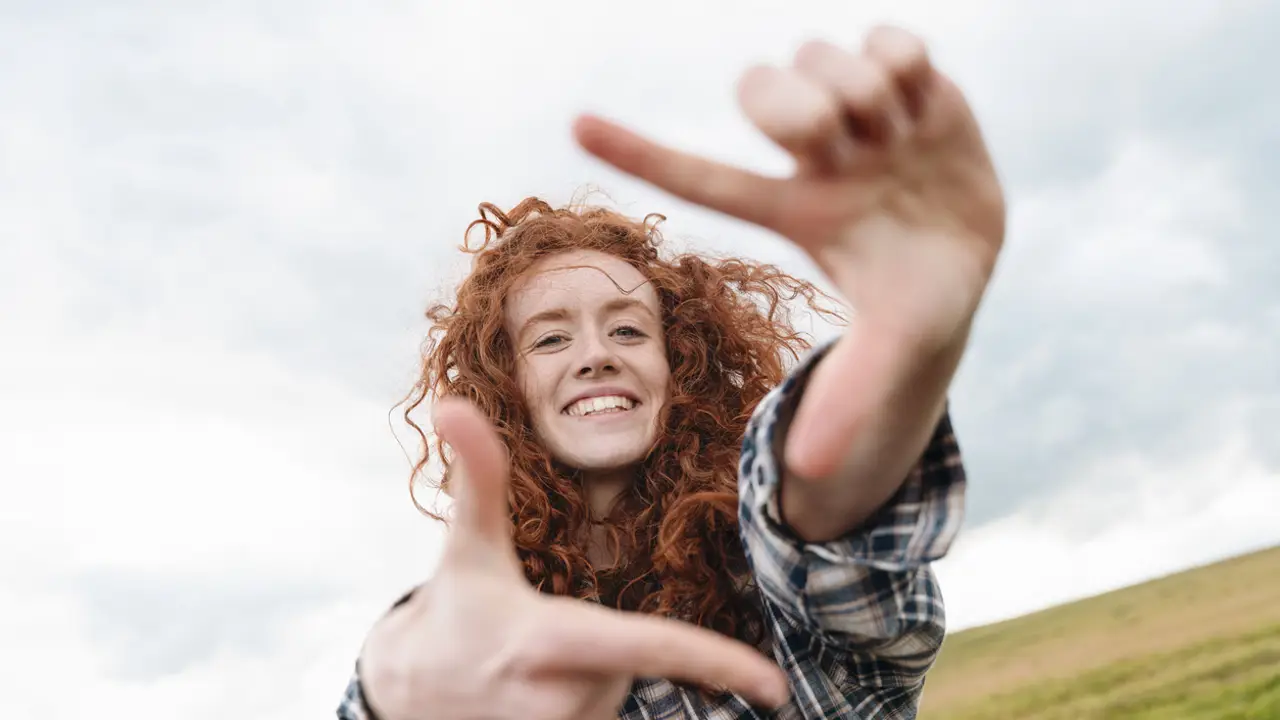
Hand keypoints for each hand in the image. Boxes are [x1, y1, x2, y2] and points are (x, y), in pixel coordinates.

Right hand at [358, 398, 790, 719]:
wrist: (409, 692)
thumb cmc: (455, 610)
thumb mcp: (468, 545)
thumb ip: (477, 474)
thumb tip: (453, 404)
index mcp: (548, 643)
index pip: (653, 649)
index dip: (720, 664)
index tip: (777, 686)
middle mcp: (560, 704)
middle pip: (636, 669)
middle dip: (608, 646)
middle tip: (547, 638)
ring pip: (619, 697)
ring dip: (595, 677)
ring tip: (533, 668)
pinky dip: (586, 704)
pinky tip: (539, 695)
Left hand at [573, 25, 1003, 485]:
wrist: (978, 251)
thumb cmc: (919, 302)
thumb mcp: (891, 347)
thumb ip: (848, 399)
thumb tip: (805, 479)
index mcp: (791, 211)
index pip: (701, 177)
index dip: (639, 152)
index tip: (574, 127)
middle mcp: (810, 154)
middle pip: (763, 93)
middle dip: (795, 112)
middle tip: (836, 144)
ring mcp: (854, 111)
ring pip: (823, 58)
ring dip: (862, 97)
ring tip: (896, 139)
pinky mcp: (906, 77)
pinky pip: (888, 39)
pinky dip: (906, 67)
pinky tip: (921, 109)